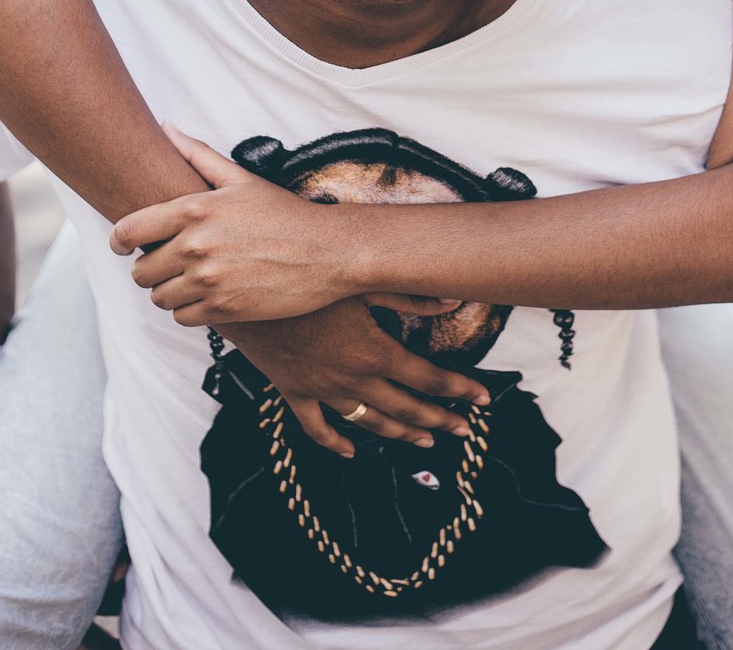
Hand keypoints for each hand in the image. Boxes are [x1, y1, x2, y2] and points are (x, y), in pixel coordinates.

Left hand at [110, 125, 362, 320]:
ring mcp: (209, 281)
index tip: (123, 245)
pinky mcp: (222, 309)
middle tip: (169, 261)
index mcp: (195, 209)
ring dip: (169, 290)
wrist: (326, 252)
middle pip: (140, 271)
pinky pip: (182, 317)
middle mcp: (196, 246)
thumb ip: (198, 154)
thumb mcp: (241, 179)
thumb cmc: (283, 212)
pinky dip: (189, 309)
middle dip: (150, 267)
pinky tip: (207, 294)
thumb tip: (167, 126)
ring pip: (159, 297)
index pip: (129, 231)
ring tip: (190, 278)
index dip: (119, 240)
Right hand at [228, 307, 490, 459]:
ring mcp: (323, 391)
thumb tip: (455, 299)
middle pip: (405, 407)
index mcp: (374, 351)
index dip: (459, 390)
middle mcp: (352, 378)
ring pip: (369, 422)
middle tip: (464, 431)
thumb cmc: (309, 280)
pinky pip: (317, 428)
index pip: (428, 378)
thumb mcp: (362, 282)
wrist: (249, 295)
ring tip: (425, 441)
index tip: (483, 400)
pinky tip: (351, 451)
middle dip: (439, 420)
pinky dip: (336, 442)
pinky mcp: (295, 393)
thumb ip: (410, 295)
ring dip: (399, 433)